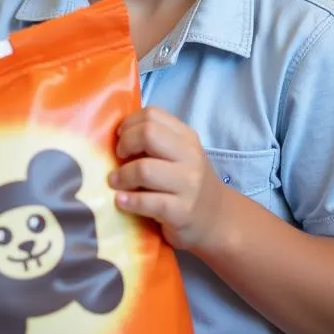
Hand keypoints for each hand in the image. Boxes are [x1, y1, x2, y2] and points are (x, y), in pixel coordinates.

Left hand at [109, 107, 227, 252]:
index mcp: (187, 137)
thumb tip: (118, 135)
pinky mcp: (182, 212)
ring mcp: (188, 185)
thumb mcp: (179, 155)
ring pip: (144, 169)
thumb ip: (156, 141)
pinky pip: (147, 201)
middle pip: (147, 134)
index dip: (129, 123)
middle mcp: (191, 156)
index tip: (121, 137)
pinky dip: (128, 200)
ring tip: (115, 182)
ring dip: (122, 176)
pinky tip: (121, 201)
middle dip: (125, 144)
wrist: (218, 219)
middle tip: (119, 157)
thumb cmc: (188, 183)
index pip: (153, 114)